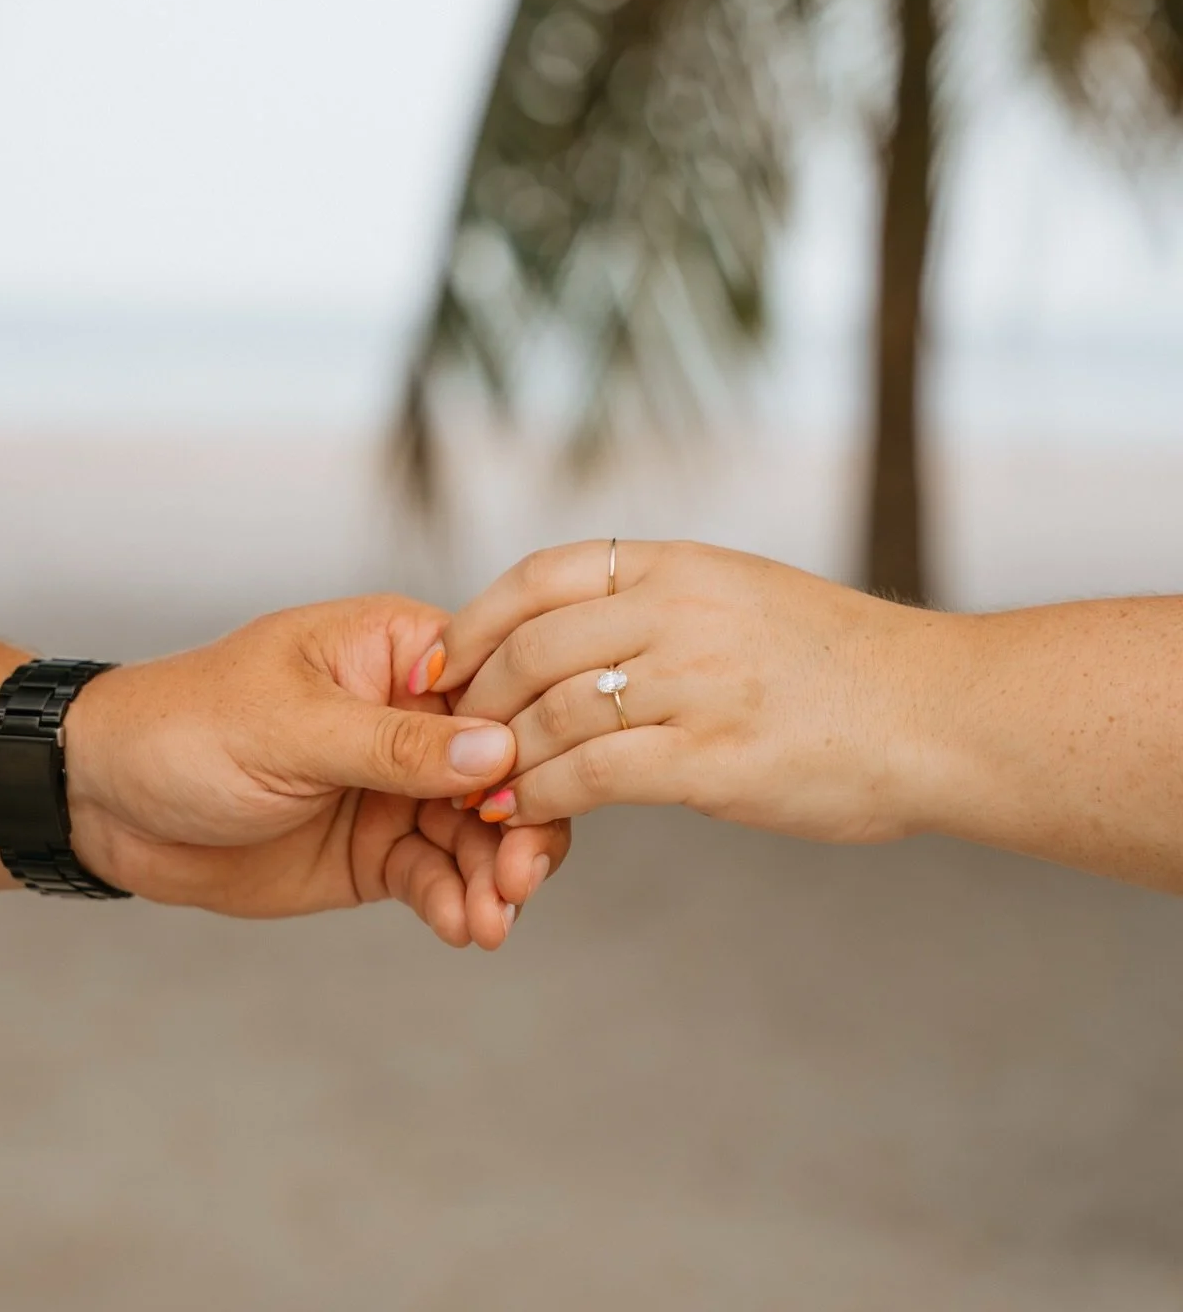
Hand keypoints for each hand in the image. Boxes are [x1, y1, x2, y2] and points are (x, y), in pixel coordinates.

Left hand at [64, 595, 569, 946]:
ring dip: (494, 876)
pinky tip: (464, 928)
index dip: (528, 741)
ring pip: (480, 831)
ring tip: (491, 922)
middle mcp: (410, 716)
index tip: (530, 798)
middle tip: (519, 882)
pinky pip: (437, 875)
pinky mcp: (375, 849)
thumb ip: (393, 746)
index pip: (496, 685)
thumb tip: (496, 749)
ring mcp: (396, 787)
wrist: (106, 801)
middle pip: (503, 767)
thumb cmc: (185, 726)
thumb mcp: (291, 729)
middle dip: (522, 825)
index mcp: (397, 651)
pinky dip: (457, 902)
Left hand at [432, 542, 958, 844]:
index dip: (476, 620)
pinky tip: (522, 815)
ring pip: (554, 712)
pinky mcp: (716, 757)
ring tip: (476, 790)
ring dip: (500, 757)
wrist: (941, 712)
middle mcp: (682, 610)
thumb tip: (576, 631)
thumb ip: (662, 605)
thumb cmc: (841, 666)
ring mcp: (699, 681)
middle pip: (533, 645)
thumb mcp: (744, 596)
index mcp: (682, 564)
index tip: (439, 662)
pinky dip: (544, 796)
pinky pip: (596, 773)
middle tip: (447, 743)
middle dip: (475, 699)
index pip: (541, 574)